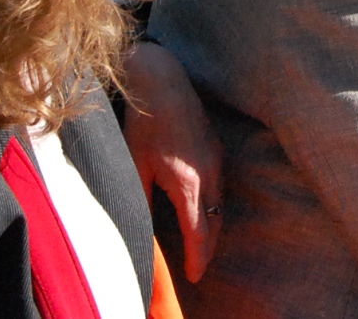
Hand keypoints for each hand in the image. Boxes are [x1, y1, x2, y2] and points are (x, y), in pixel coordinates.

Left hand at [121, 41, 222, 281]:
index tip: (193, 276)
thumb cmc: (144, 122)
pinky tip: (202, 211)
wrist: (162, 81)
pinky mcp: (217, 149)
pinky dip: (214, 206)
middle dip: (208, 248)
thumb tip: (142, 230)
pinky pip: (221, 187)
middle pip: (216, 222)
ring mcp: (217, 159)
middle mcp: (210, 173)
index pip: (199, 232)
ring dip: (213, 227)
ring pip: (221, 204)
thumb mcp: (136, 166)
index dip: (197, 257)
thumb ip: (142, 201)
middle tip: (197, 268)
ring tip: (200, 245)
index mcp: (188, 182)